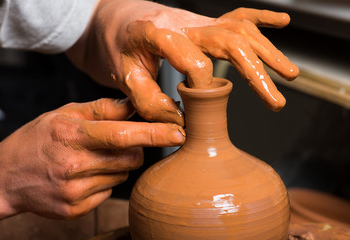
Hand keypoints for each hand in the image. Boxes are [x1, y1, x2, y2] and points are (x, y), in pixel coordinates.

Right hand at [0, 98, 184, 222]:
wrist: (6, 177)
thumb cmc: (38, 140)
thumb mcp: (65, 114)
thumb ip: (103, 109)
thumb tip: (136, 105)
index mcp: (72, 135)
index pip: (123, 135)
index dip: (155, 133)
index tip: (179, 133)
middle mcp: (74, 165)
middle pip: (131, 158)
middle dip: (134, 149)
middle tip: (116, 142)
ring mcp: (75, 191)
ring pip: (123, 176)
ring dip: (118, 165)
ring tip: (92, 159)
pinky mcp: (76, 209)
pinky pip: (109, 192)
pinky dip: (105, 182)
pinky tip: (85, 175)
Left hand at [66, 0, 298, 125]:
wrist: (112, 19)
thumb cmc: (115, 46)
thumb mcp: (122, 76)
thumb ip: (149, 102)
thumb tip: (181, 123)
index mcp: (160, 34)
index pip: (195, 61)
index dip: (203, 88)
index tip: (201, 108)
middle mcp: (185, 22)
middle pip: (230, 42)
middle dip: (256, 73)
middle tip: (275, 101)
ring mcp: (197, 20)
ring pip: (240, 30)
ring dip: (267, 52)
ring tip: (290, 74)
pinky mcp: (203, 22)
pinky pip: (236, 15)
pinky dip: (261, 18)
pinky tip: (282, 21)